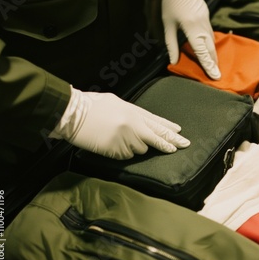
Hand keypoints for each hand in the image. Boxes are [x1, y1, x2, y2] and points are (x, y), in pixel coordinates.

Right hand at [50, 87, 189, 159]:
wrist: (73, 113)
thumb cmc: (91, 106)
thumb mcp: (116, 103)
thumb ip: (132, 114)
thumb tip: (143, 124)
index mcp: (133, 111)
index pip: (156, 122)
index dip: (168, 128)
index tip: (179, 133)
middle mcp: (134, 125)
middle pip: (158, 136)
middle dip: (172, 142)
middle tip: (184, 145)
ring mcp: (127, 138)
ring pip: (141, 149)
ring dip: (133, 147)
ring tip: (116, 137)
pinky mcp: (118, 149)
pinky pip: (127, 156)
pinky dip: (121, 153)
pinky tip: (110, 144)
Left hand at [161, 0, 220, 79]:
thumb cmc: (170, 4)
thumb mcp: (168, 25)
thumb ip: (171, 45)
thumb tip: (173, 61)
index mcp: (191, 28)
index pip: (202, 52)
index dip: (208, 65)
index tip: (215, 76)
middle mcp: (202, 26)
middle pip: (211, 49)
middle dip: (214, 63)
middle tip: (217, 76)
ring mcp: (207, 22)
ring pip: (212, 43)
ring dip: (213, 56)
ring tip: (213, 67)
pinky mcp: (207, 18)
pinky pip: (211, 35)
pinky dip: (211, 45)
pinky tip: (209, 52)